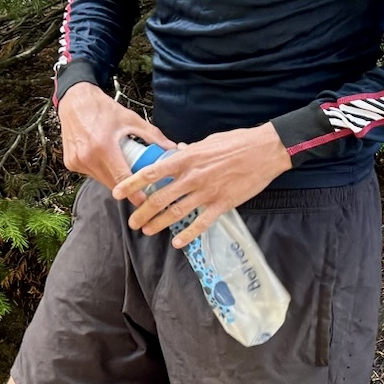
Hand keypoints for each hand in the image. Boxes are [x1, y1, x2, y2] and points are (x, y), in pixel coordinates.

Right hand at [57, 83, 170, 191]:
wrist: (75, 101)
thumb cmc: (103, 109)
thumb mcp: (130, 119)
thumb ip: (152, 135)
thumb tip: (171, 147)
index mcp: (104, 147)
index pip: (121, 177)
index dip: (134, 192)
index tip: (144, 200)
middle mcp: (88, 157)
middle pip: (112, 183)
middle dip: (126, 187)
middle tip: (139, 186)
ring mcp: (77, 162)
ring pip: (101, 180)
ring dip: (113, 179)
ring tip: (122, 169)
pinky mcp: (70, 164)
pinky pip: (91, 174)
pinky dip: (100, 172)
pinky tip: (105, 160)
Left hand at [110, 123, 292, 247]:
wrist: (266, 150)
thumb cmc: (237, 142)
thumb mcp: (208, 141)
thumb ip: (190, 151)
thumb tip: (176, 153)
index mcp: (187, 158)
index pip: (152, 172)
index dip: (132, 183)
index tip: (117, 192)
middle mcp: (193, 177)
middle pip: (160, 198)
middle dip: (142, 211)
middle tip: (132, 221)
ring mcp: (207, 192)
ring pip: (176, 212)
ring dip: (159, 224)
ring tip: (147, 231)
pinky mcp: (223, 204)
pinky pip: (202, 223)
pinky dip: (188, 234)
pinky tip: (178, 242)